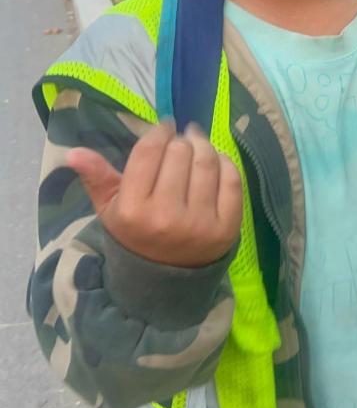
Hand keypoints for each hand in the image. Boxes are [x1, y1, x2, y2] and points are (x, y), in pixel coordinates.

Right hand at [67, 121, 241, 267]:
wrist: (165, 280)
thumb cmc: (136, 235)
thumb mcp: (110, 209)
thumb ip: (95, 177)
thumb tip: (73, 152)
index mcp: (133, 210)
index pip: (149, 152)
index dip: (159, 131)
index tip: (164, 127)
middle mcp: (167, 217)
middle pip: (180, 152)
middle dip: (179, 141)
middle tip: (179, 142)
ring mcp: (200, 223)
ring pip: (207, 161)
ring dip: (203, 145)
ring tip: (197, 143)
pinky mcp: (227, 228)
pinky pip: (231, 180)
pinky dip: (225, 163)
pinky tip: (215, 161)